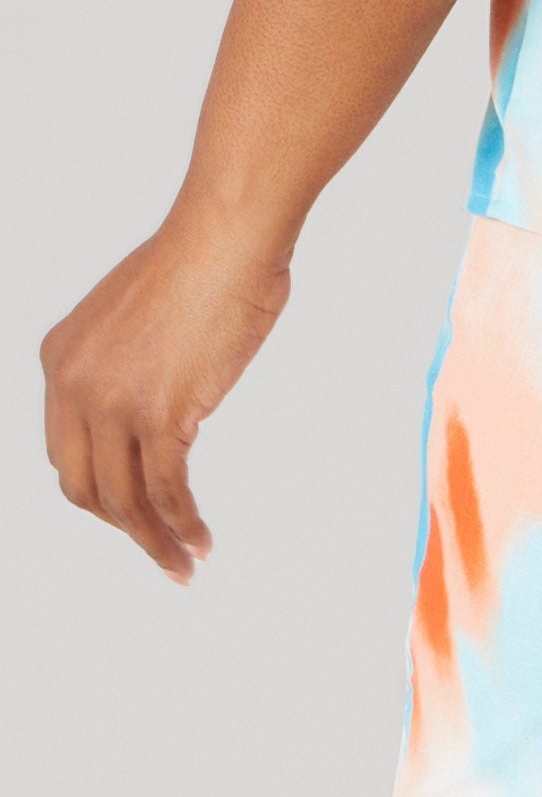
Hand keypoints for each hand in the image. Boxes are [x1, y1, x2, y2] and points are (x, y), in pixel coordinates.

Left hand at [40, 206, 290, 581]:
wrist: (228, 232)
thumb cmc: (203, 256)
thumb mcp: (130, 314)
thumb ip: (124, 362)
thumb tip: (151, 403)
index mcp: (60, 356)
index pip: (66, 450)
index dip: (99, 488)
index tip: (130, 511)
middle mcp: (73, 384)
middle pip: (84, 486)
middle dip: (120, 526)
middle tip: (154, 547)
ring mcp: (114, 402)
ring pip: (124, 501)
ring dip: (154, 542)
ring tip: (184, 564)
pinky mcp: (160, 414)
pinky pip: (167, 492)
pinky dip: (183, 526)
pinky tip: (201, 541)